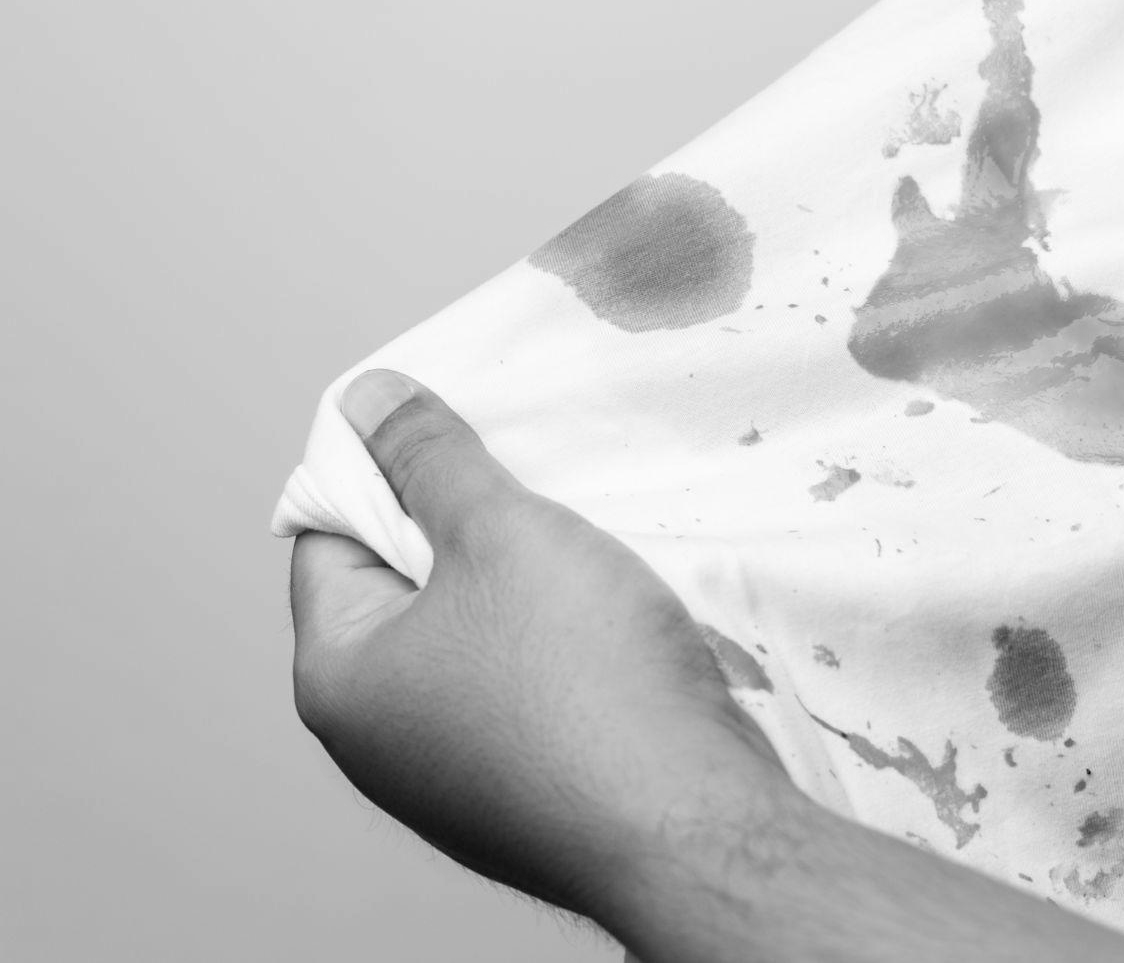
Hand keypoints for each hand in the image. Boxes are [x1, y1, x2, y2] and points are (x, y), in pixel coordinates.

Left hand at [288, 369, 795, 931]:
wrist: (690, 826)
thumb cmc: (582, 682)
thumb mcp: (502, 533)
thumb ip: (430, 458)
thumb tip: (367, 401)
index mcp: (340, 679)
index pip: (328, 538)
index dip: (387, 469)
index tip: (454, 429)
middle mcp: (382, 742)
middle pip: (405, 589)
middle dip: (467, 526)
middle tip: (531, 483)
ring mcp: (457, 776)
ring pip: (476, 640)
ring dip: (524, 584)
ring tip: (583, 545)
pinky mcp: (530, 793)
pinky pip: (528, 690)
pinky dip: (561, 646)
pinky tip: (614, 621)